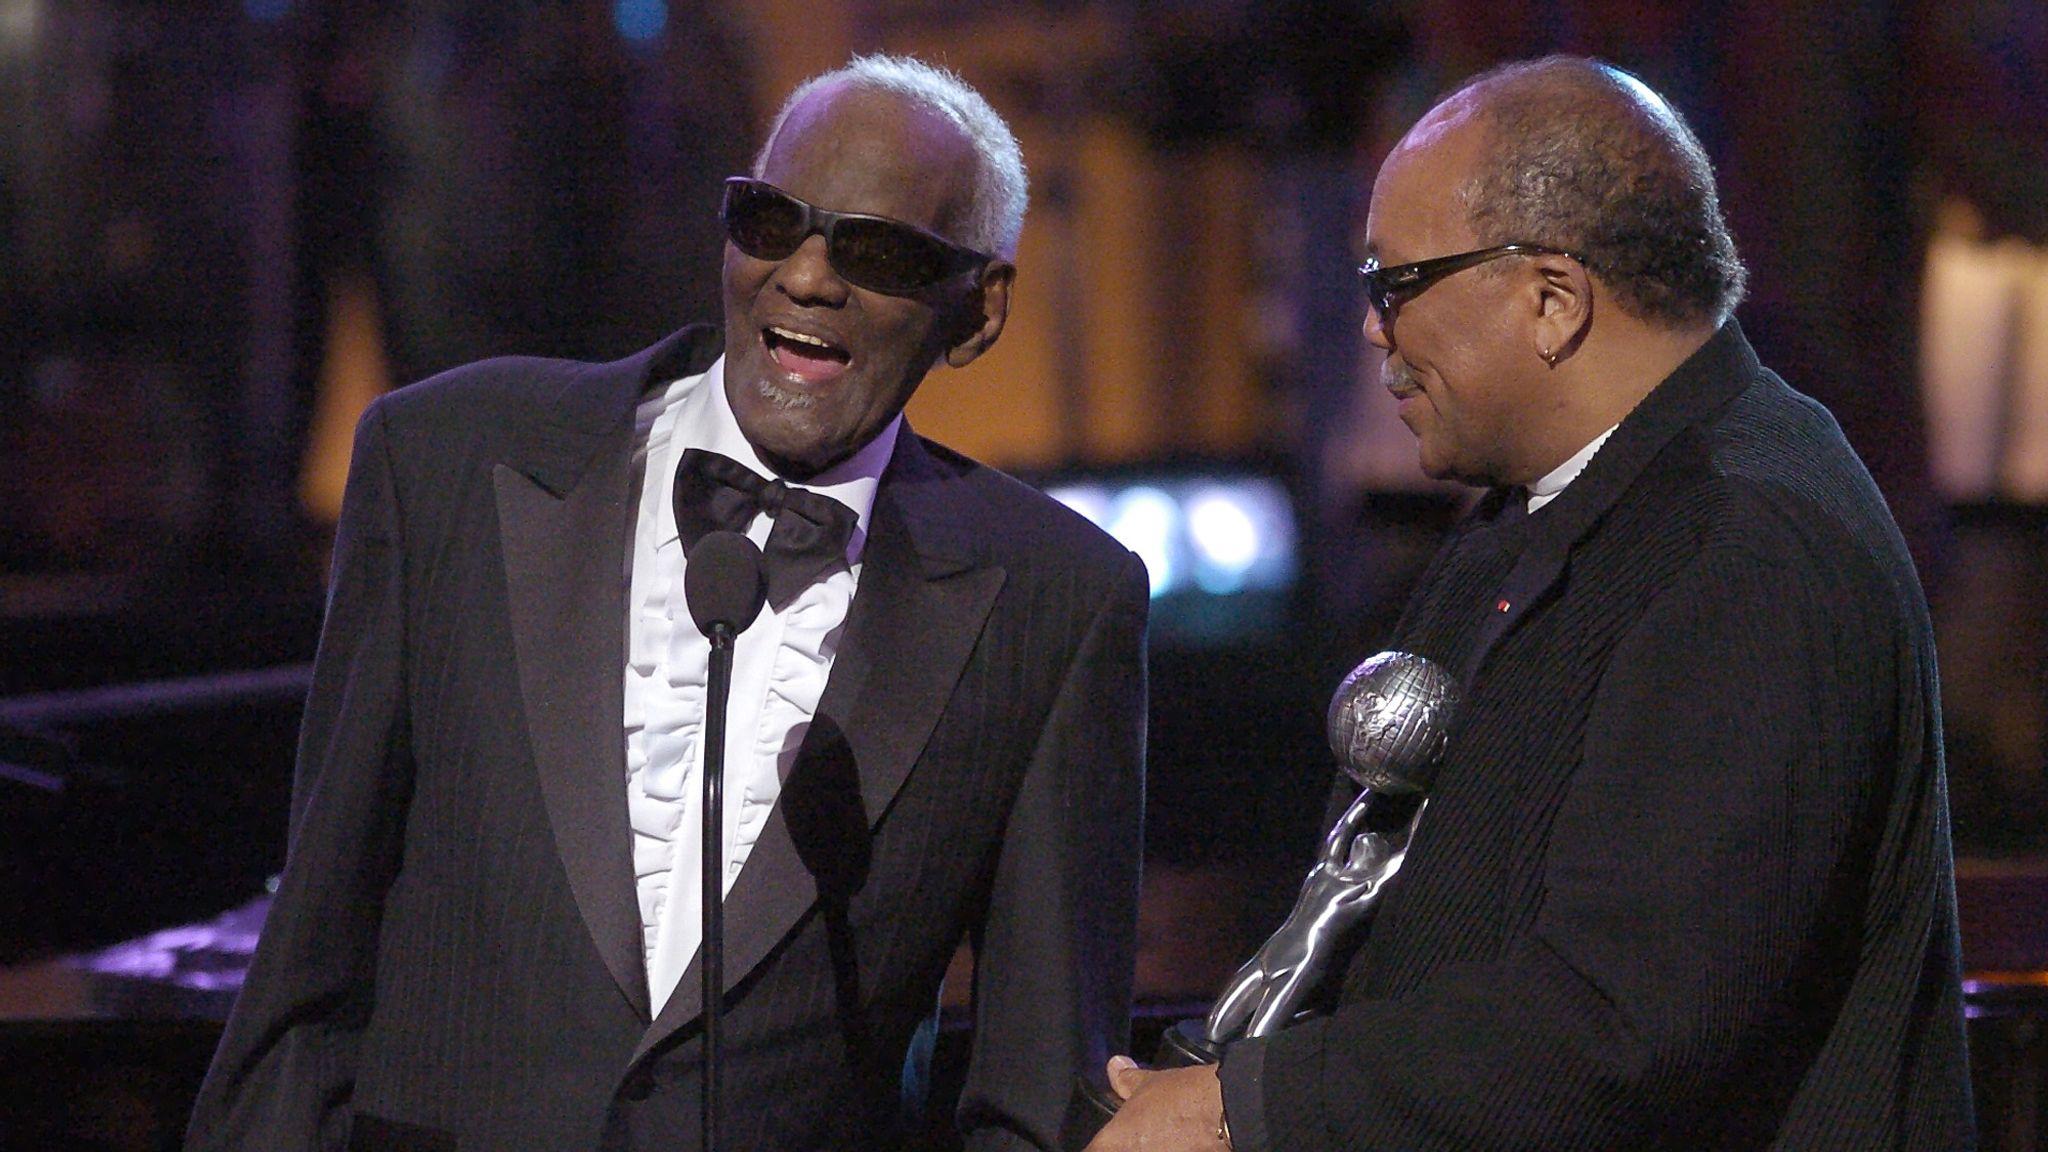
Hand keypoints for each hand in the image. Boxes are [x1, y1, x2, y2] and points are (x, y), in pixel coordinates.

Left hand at [1082, 1056, 1229, 1149]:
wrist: (1225, 1111)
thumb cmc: (1183, 1097)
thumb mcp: (1149, 1083)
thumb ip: (1126, 1080)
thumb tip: (1114, 1065)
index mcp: (1113, 1144)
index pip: (1090, 1151)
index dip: (1098, 1146)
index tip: (1109, 1140)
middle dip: (1128, 1147)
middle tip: (1140, 1139)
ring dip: (1149, 1149)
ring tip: (1165, 1140)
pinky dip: (1171, 1151)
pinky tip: (1181, 1144)